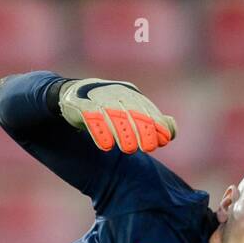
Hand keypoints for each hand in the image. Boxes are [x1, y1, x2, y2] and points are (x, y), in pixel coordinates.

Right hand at [59, 77, 176, 153]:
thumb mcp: (131, 112)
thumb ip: (152, 121)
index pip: (146, 108)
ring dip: (122, 132)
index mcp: (130, 94)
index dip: (156, 124)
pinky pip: (91, 117)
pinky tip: (106, 146)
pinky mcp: (80, 104)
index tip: (163, 141)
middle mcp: (115, 92)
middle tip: (149, 148)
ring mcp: (97, 97)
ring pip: (112, 114)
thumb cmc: (107, 108)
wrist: (71, 96)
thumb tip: (172, 132)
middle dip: (142, 129)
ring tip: (129, 150)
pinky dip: (99, 131)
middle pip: (131, 111)